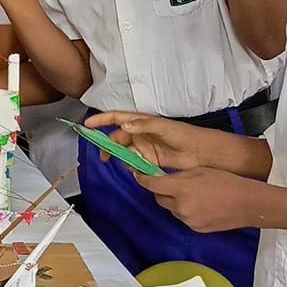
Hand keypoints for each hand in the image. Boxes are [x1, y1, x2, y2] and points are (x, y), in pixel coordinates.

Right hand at [86, 110, 219, 171]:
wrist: (198, 152)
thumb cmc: (182, 134)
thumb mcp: (161, 126)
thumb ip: (142, 125)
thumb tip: (124, 126)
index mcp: (140, 121)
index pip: (116, 118)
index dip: (101, 120)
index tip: (88, 125)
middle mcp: (139, 133)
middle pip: (116, 138)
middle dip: (109, 146)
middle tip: (104, 156)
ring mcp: (143, 147)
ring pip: (124, 152)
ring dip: (122, 158)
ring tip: (129, 162)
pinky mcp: (148, 160)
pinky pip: (133, 163)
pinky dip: (131, 166)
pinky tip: (137, 168)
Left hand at [135, 166, 253, 232]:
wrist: (247, 204)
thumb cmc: (227, 183)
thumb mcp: (200, 171)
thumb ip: (179, 176)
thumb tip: (164, 178)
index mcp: (181, 188)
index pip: (152, 184)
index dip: (143, 179)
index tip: (138, 174)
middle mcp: (181, 206)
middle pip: (159, 198)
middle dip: (161, 190)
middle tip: (170, 182)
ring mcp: (187, 220)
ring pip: (171, 208)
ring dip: (174, 201)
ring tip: (192, 194)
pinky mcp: (195, 228)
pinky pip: (183, 217)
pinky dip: (185, 210)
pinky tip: (200, 204)